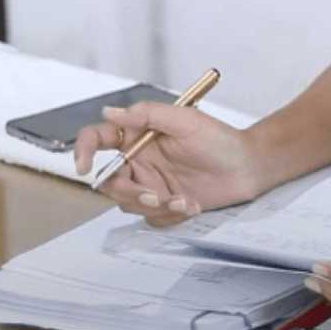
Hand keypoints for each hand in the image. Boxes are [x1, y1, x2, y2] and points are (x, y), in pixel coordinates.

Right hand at [73, 102, 260, 225]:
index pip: (97, 139)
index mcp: (138, 136)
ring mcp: (150, 183)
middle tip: (153, 195)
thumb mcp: (185, 120)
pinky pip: (151, 217)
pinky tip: (192, 204)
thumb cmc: (220, 139)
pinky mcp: (164, 203)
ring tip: (184, 200)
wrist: (248, 167)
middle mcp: (139, 160)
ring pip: (128, 203)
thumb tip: (109, 112)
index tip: (82, 166)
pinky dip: (169, 215)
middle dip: (128, 192)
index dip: (82, 150)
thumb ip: (146, 114)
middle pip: (109, 181)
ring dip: (154, 205)